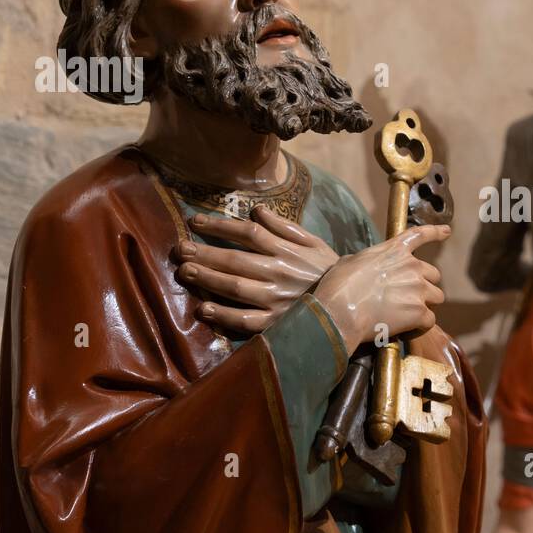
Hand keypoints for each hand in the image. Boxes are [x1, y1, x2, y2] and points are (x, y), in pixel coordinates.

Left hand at [176, 206, 338, 333]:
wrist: (352, 302)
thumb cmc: (327, 270)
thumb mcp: (313, 242)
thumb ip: (284, 226)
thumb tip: (256, 209)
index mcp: (288, 251)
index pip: (249, 232)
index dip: (220, 225)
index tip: (196, 222)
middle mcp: (280, 273)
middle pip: (236, 259)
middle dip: (205, 252)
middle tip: (180, 249)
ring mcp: (277, 300)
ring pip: (236, 287)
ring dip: (208, 279)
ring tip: (185, 271)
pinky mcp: (277, 323)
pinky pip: (246, 320)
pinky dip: (224, 315)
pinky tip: (204, 308)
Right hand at [312, 224, 449, 350]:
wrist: (340, 310)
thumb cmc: (339, 286)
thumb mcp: (350, 261)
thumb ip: (368, 261)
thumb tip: (365, 268)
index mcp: (395, 250)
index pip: (420, 235)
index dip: (436, 232)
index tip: (447, 231)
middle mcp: (412, 267)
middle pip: (433, 275)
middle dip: (424, 285)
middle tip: (407, 297)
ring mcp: (418, 289)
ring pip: (436, 297)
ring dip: (425, 305)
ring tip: (406, 315)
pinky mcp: (419, 312)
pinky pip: (430, 320)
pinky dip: (421, 325)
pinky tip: (407, 329)